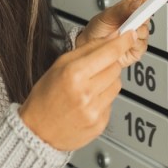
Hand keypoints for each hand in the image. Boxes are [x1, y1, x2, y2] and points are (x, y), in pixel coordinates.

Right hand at [18, 30, 137, 151]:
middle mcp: (86, 93)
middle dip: (109, 63)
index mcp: (73, 74)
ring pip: (117, 84)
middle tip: (94, 67)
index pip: (109, 52)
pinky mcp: (101, 123)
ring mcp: (95, 110)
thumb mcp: (59, 65)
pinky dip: (103, 99)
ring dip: (107, 81)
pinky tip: (88, 102)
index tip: (130, 35)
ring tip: (89, 86)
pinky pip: (112, 102)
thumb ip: (87, 49)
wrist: (38, 132)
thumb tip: (111, 38)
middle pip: (116, 67)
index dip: (123, 42)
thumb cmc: (45, 98)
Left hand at [75, 0, 160, 67]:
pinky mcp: (139, 47)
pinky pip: (142, 44)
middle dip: (142, 15)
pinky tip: (124, 42)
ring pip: (145, 30)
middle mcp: (138, 19)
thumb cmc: (98, 28)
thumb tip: (138, 3)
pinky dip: (133, 43)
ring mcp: (139, 33)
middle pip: (149, 13)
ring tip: (120, 32)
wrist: (91, 47)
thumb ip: (123, 9)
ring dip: (134, 31)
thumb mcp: (107, 15)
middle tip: (132, 17)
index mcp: (131, 6)